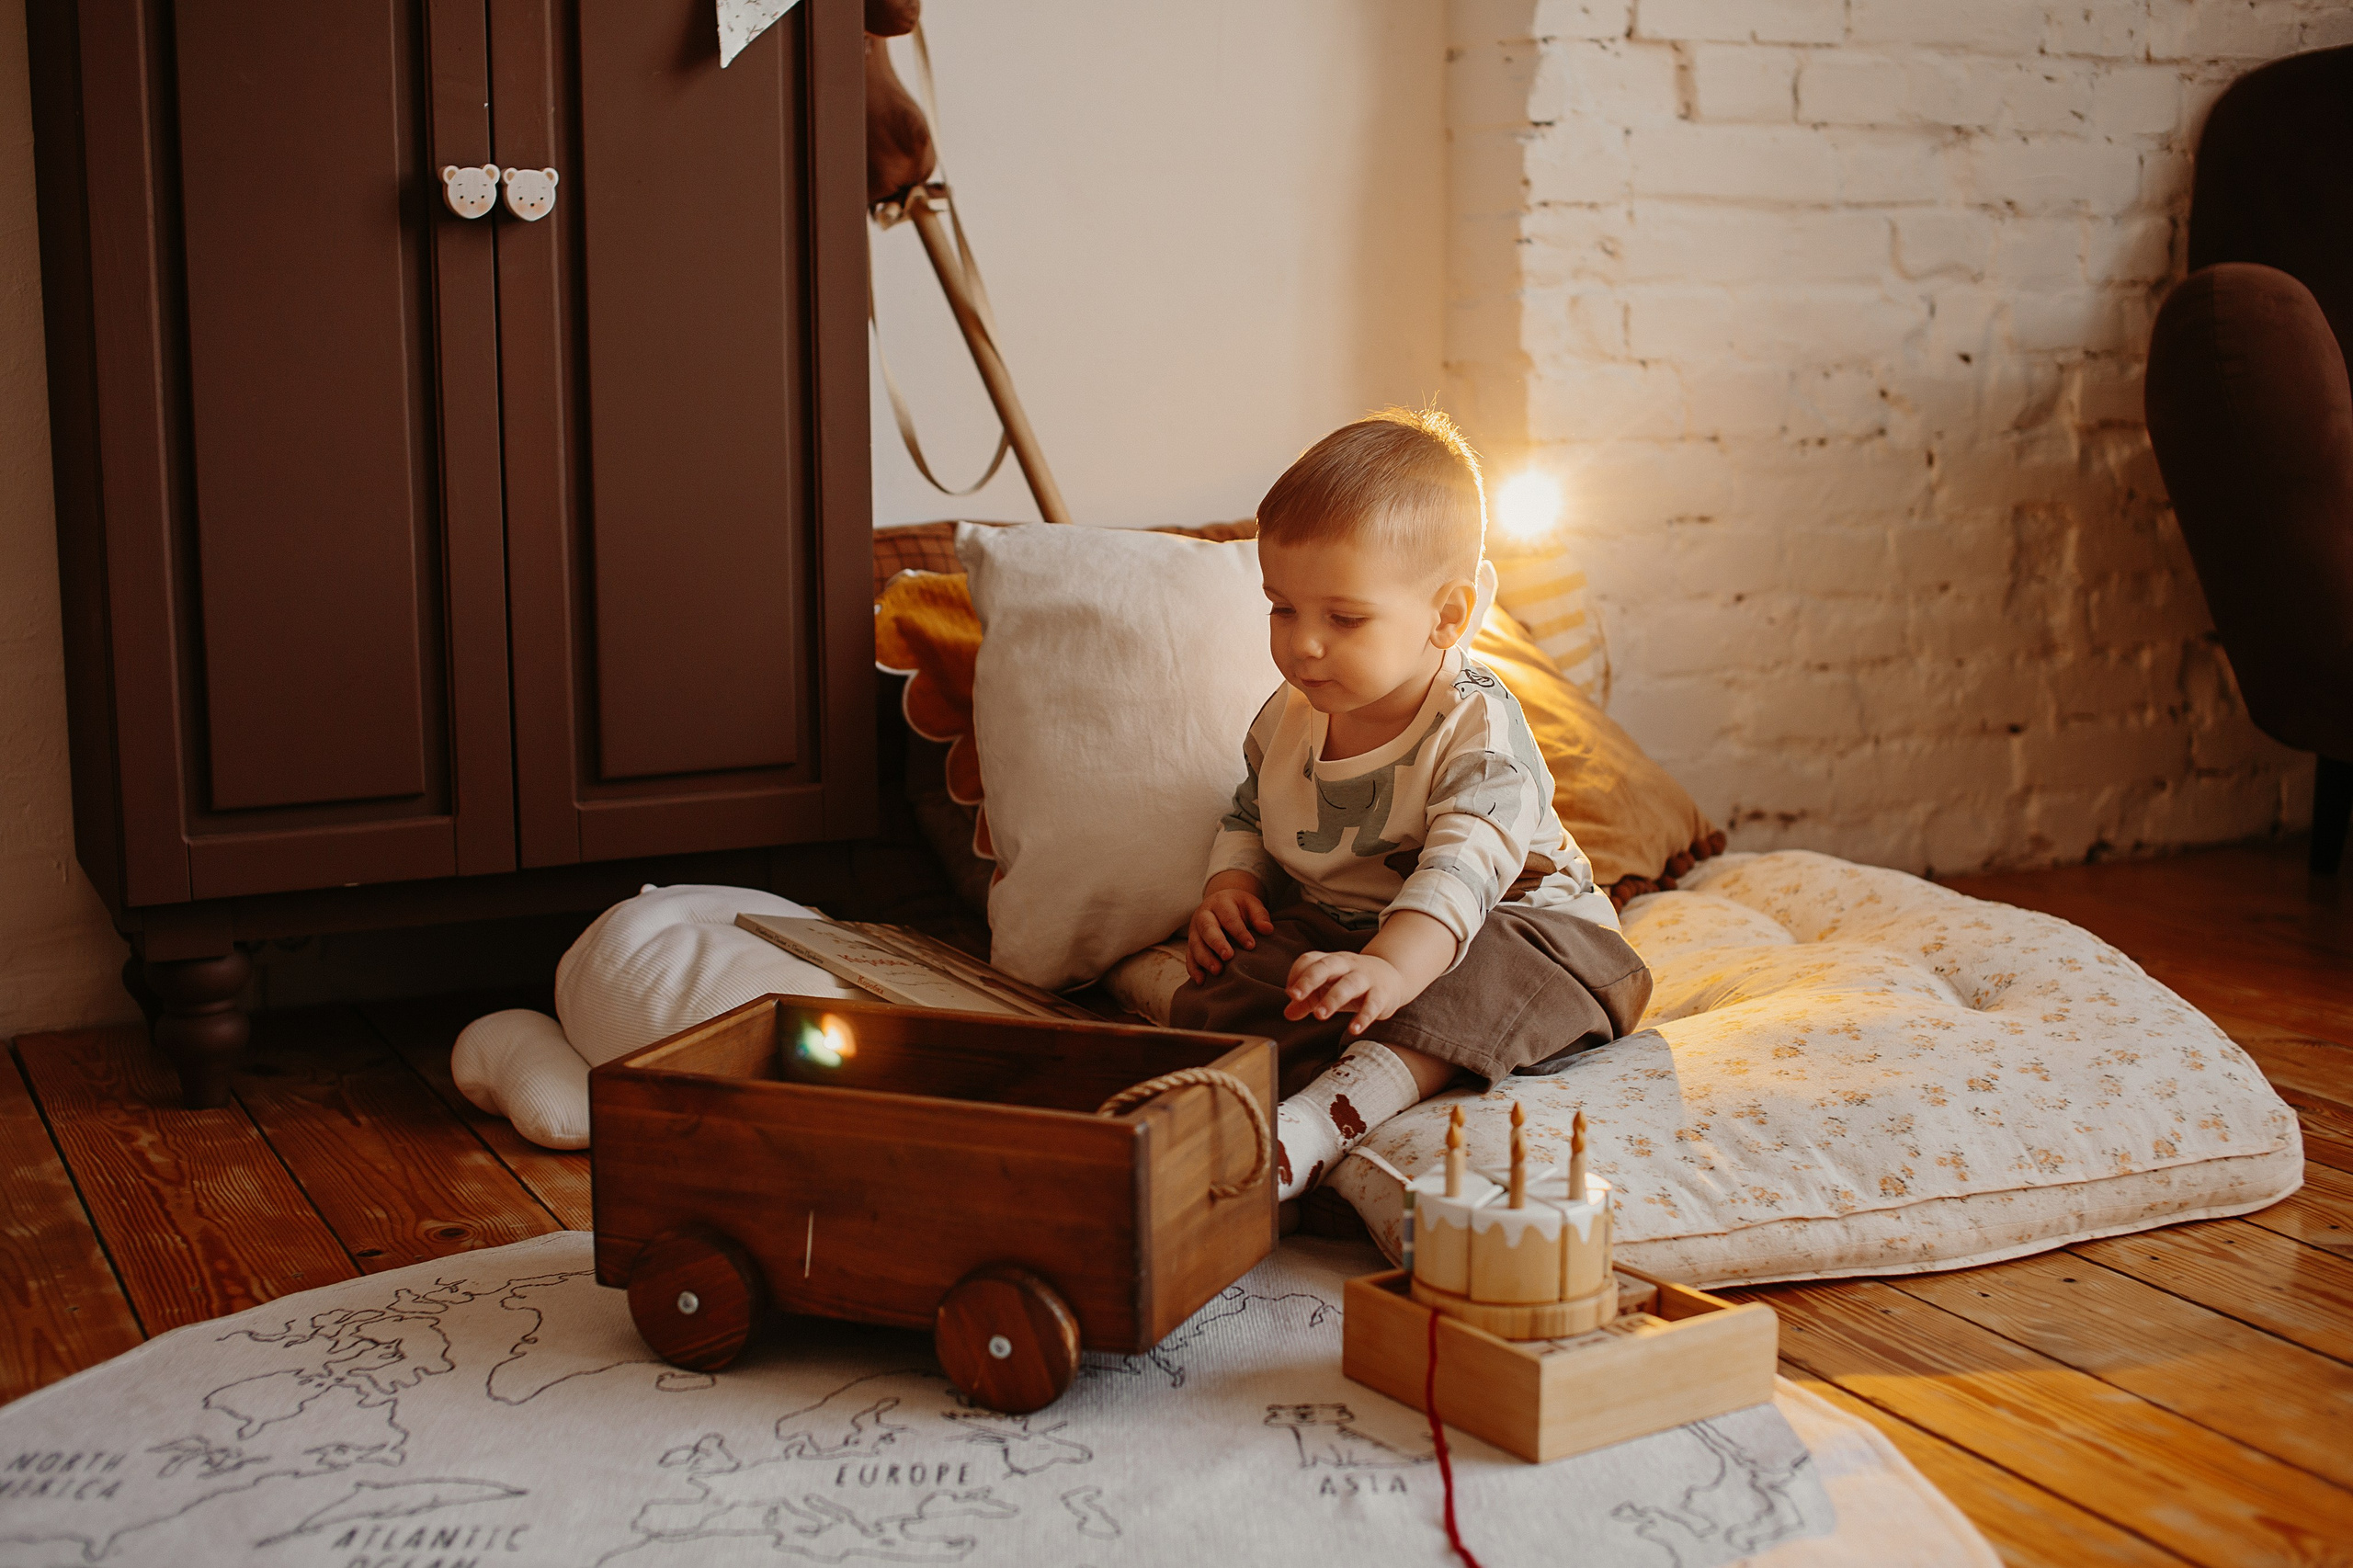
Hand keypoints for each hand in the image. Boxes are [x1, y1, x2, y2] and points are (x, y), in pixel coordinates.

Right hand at [1187, 881, 1273, 981]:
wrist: (1220, 903)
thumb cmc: (1239, 907)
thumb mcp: (1251, 905)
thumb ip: (1259, 916)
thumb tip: (1268, 929)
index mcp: (1220, 903)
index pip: (1229, 918)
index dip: (1239, 932)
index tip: (1251, 946)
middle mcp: (1204, 915)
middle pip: (1207, 929)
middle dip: (1217, 943)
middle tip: (1228, 957)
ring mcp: (1195, 930)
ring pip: (1195, 944)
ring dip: (1205, 958)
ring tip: (1217, 971)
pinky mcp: (1191, 943)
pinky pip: (1189, 956)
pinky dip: (1194, 969)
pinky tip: (1201, 980)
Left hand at [1283, 950, 1416, 1035]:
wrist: (1392, 976)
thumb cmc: (1351, 983)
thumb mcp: (1328, 988)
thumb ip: (1307, 1001)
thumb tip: (1287, 1013)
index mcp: (1330, 961)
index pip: (1309, 960)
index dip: (1297, 974)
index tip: (1290, 993)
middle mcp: (1347, 965)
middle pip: (1327, 966)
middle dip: (1309, 979)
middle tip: (1294, 996)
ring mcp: (1366, 978)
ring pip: (1349, 984)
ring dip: (1333, 999)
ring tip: (1320, 1016)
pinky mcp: (1382, 994)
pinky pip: (1373, 1004)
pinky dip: (1363, 1017)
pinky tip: (1353, 1029)